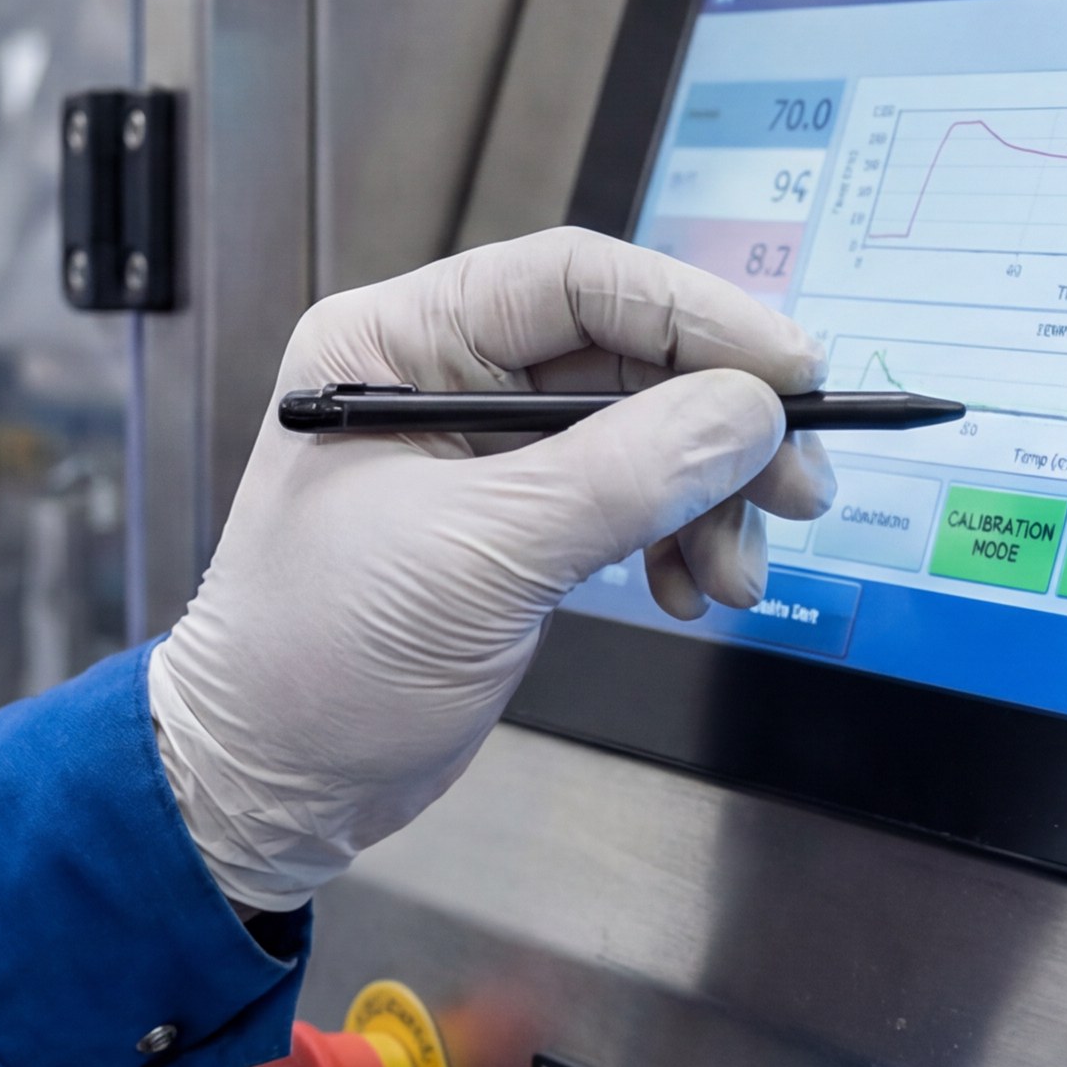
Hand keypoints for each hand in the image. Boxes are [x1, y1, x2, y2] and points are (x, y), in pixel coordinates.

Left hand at [147, 229, 835, 909]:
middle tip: (798, 483)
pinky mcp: (511, 520)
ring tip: (735, 574)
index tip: (791, 370)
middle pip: (625, 355)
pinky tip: (691, 589)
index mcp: (395, 341)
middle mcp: (438, 376)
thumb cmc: (315, 665)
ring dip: (710, 495)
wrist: (267, 785)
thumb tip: (747, 412)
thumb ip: (619, 476)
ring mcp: (479, 450)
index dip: (695, 316)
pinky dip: (677, 537)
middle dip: (720, 423)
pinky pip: (628, 495)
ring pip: (643, 429)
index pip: (573, 281)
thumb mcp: (479, 560)